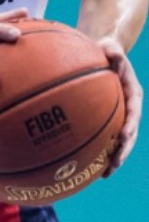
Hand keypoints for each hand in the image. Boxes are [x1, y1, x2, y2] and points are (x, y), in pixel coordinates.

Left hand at [99, 37, 142, 175]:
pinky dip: (98, 153)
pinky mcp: (106, 121)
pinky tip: (87, 168)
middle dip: (123, 150)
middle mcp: (128, 109)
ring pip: (118, 142)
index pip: (134, 112)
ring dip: (113, 159)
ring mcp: (118, 117)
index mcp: (133, 94)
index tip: (124, 135)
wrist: (102, 54)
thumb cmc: (106, 50)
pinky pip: (102, 139)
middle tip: (114, 164)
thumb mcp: (110, 47)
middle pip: (129, 134)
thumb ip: (114, 51)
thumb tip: (114, 53)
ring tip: (104, 175)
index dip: (130, 125)